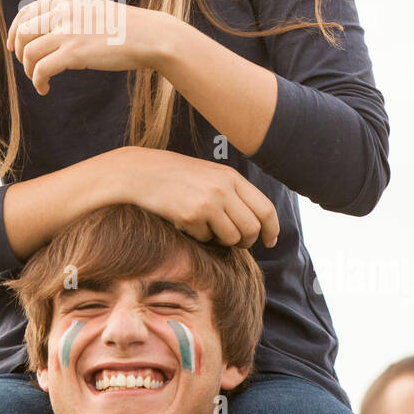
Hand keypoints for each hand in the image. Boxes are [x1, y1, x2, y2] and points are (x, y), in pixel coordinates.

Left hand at [6, 0, 168, 95]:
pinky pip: (41, 69)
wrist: (149, 36)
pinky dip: (38, 82)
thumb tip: (45, 34)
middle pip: (24, 33)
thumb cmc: (124, 28)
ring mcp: (67, 31)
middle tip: (29, 67)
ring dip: (29, 71)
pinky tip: (44, 89)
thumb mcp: (91, 10)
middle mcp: (62, 11)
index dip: (14, 31)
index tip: (14, 47)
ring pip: (29, 53)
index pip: (26, 12)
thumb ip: (68, 15)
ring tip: (40, 80)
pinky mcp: (74, 52)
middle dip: (21, 54)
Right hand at [118, 146, 279, 248]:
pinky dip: (198, 236)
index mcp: (231, 177)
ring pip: (232, 238)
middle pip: (252, 228)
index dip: (272, 229)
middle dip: (246, 241)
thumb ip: (232, 192)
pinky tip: (185, 220)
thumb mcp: (209, 175)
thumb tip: (255, 222)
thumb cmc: (175, 175)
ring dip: (221, 240)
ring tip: (206, 227)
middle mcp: (224, 188)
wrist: (140, 172)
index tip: (270, 241)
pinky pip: (205, 239)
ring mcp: (208, 202)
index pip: (265, 208)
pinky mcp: (191, 216)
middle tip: (235, 242)